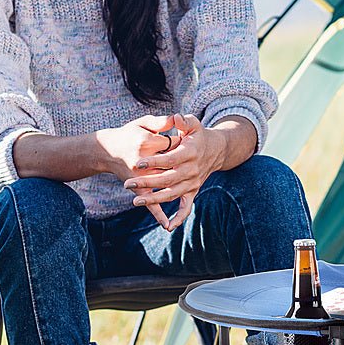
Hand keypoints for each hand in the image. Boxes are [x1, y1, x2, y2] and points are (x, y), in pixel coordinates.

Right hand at [95, 114, 178, 228]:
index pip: (173, 144)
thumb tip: (177, 118)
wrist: (108, 149)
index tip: (185, 140)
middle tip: (185, 158)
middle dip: (180, 162)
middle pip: (171, 164)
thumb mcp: (143, 122)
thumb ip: (161, 120)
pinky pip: (149, 203)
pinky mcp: (137, 189)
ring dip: (176, 183)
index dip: (182, 142)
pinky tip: (168, 225)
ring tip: (187, 180)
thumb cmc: (129, 133)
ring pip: (163, 184)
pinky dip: (158, 214)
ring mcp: (139, 178)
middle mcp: (142, 162)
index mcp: (145, 142)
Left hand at [123, 114, 221, 230]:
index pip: (170, 159)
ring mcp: (193, 182)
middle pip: (167, 179)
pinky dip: (179, 218)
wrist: (216, 150)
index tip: (137, 163)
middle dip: (147, 182)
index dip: (154, 161)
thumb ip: (184, 120)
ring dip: (154, 199)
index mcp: (190, 153)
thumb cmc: (198, 135)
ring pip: (172, 194)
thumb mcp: (193, 123)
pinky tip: (167, 226)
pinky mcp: (193, 191)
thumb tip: (175, 118)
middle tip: (128, 184)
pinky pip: (187, 207)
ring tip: (135, 200)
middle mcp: (192, 170)